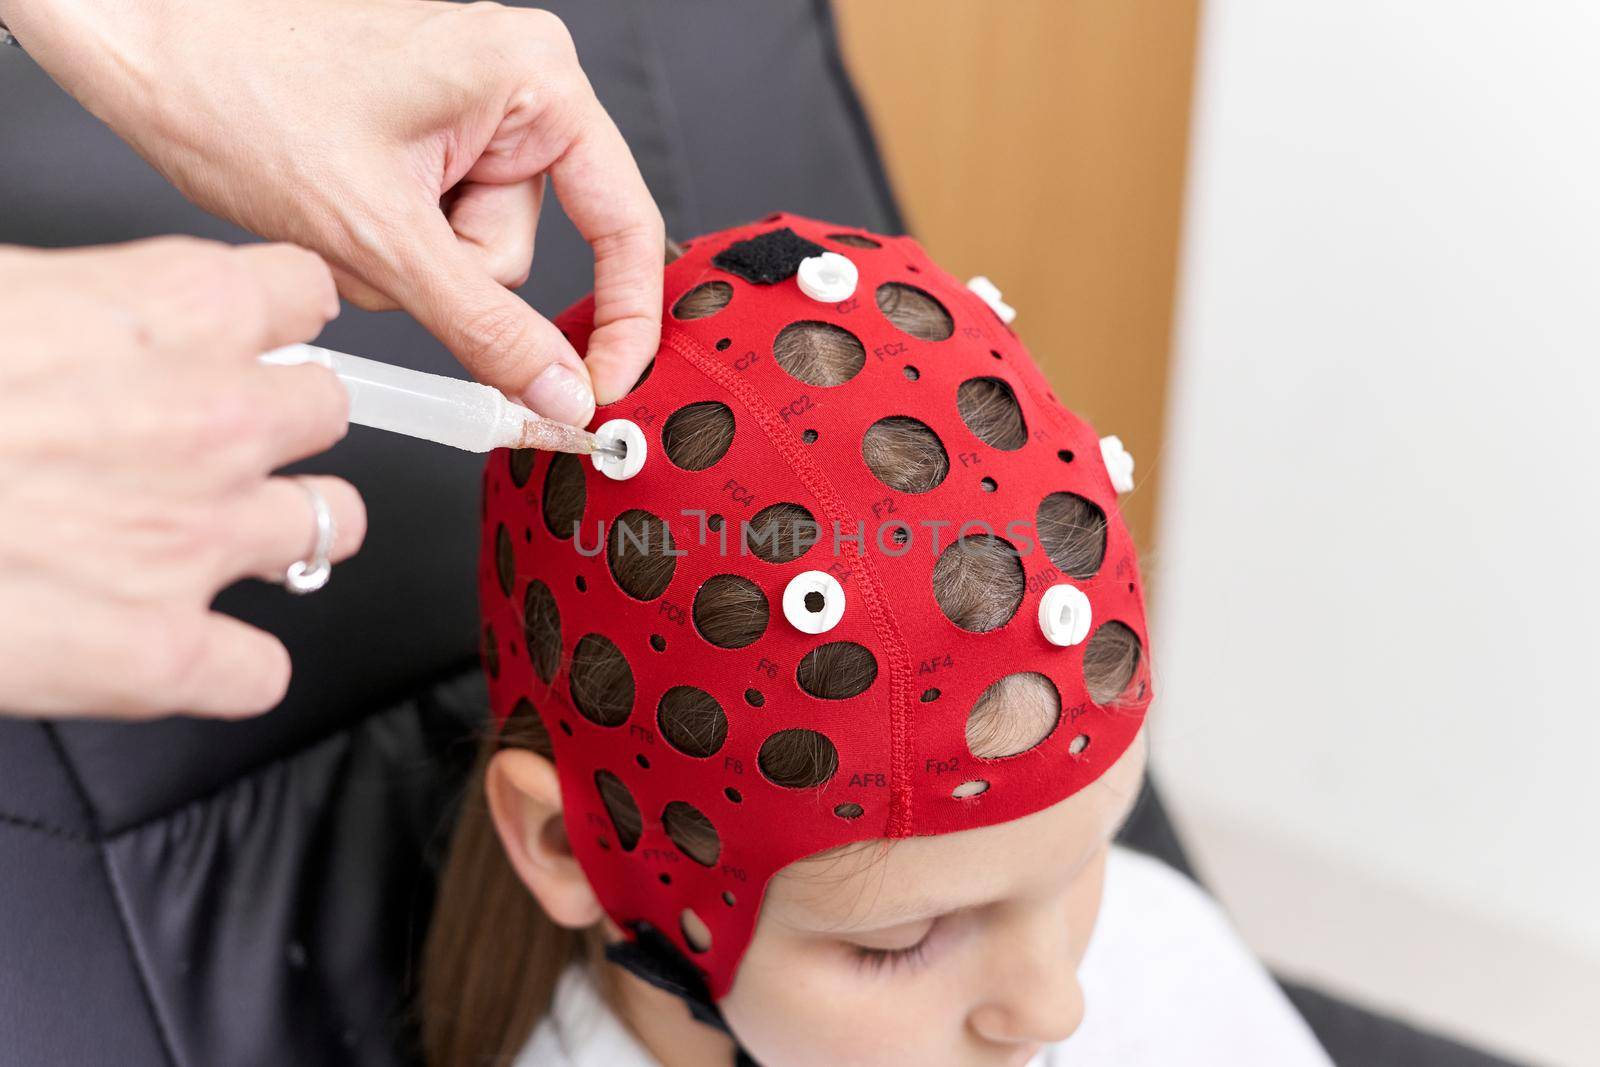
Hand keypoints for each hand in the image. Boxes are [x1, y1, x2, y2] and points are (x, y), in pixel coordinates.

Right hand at [0, 239, 363, 719]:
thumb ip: (69, 302)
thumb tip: (85, 319)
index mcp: (168, 310)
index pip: (298, 294)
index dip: (273, 317)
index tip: (257, 333)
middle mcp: (211, 421)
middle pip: (324, 410)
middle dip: (279, 422)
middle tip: (215, 440)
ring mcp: (197, 541)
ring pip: (328, 527)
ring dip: (280, 532)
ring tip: (210, 538)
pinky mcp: (160, 654)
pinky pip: (258, 670)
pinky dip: (225, 667)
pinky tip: (181, 651)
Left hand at [1, 0, 663, 425]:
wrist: (142, 43)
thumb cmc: (240, 85)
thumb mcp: (381, 233)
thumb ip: (487, 328)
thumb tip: (558, 392)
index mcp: (534, 83)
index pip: (624, 225)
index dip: (620, 321)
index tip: (600, 389)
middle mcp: (512, 90)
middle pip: (520, 251)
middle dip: (444, 276)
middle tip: (376, 245)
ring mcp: (464, 114)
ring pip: (467, 256)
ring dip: (399, 265)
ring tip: (334, 209)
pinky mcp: (421, 138)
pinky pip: (430, 235)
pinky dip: (379, 244)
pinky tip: (330, 202)